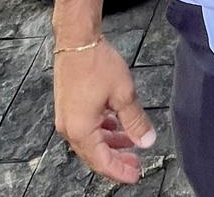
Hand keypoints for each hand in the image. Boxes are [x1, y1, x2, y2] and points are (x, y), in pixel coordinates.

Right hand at [54, 39, 155, 182]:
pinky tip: (116, 124)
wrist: (76, 39)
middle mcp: (70, 127)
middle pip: (94, 154)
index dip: (120, 171)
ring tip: (130, 141)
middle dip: (116, 159)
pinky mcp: (69, 105)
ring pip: (91, 140)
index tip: (135, 174)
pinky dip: (102, 129)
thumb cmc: (94, 62)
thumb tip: (146, 141)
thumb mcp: (123, 94)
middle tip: (135, 163)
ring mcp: (67, 116)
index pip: (102, 161)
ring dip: (111, 143)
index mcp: (80, 130)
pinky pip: (86, 127)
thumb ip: (135, 121)